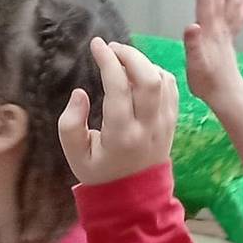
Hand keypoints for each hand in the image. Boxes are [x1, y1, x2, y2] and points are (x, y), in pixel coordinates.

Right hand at [57, 38, 178, 187]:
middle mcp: (147, 126)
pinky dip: (156, 72)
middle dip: (129, 54)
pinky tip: (139, 73)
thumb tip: (79, 93)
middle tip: (111, 48)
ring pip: (162, 78)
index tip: (96, 46)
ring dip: (142, 62)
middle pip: (147, 77)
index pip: (118, 87)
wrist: (133, 196)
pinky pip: (171, 86)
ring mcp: (164, 123)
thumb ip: (70, 124)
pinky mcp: (172, 121)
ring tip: (123, 60)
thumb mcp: (74, 155)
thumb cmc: (100, 172)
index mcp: (121, 134)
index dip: (107, 60)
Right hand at [183, 0, 242, 110]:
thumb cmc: (207, 83)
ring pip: (230, 0)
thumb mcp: (195, 65)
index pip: (205, 0)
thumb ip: (193, 44)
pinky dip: (241, 0)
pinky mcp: (230, 39)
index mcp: (210, 32)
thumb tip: (191, 25)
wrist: (227, 94)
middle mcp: (221, 28)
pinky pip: (238, 14)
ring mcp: (227, 32)